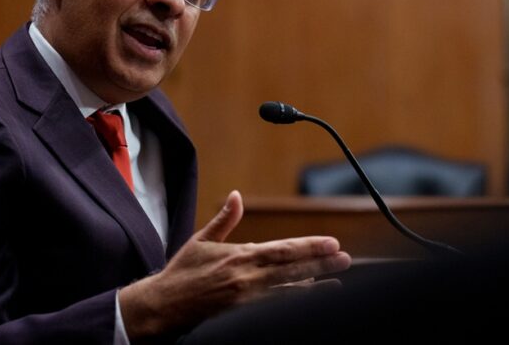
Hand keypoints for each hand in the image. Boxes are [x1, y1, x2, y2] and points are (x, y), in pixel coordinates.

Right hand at [118, 190, 350, 337]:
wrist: (164, 304)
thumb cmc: (182, 272)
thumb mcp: (201, 240)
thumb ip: (224, 219)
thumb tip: (236, 195)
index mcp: (239, 255)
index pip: (282, 249)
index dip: (308, 246)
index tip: (330, 242)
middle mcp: (247, 277)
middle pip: (292, 269)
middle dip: (321, 263)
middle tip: (345, 258)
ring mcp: (247, 298)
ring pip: (289, 289)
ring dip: (315, 283)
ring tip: (338, 279)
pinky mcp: (243, 313)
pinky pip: (275, 305)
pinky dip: (295, 299)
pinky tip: (310, 295)